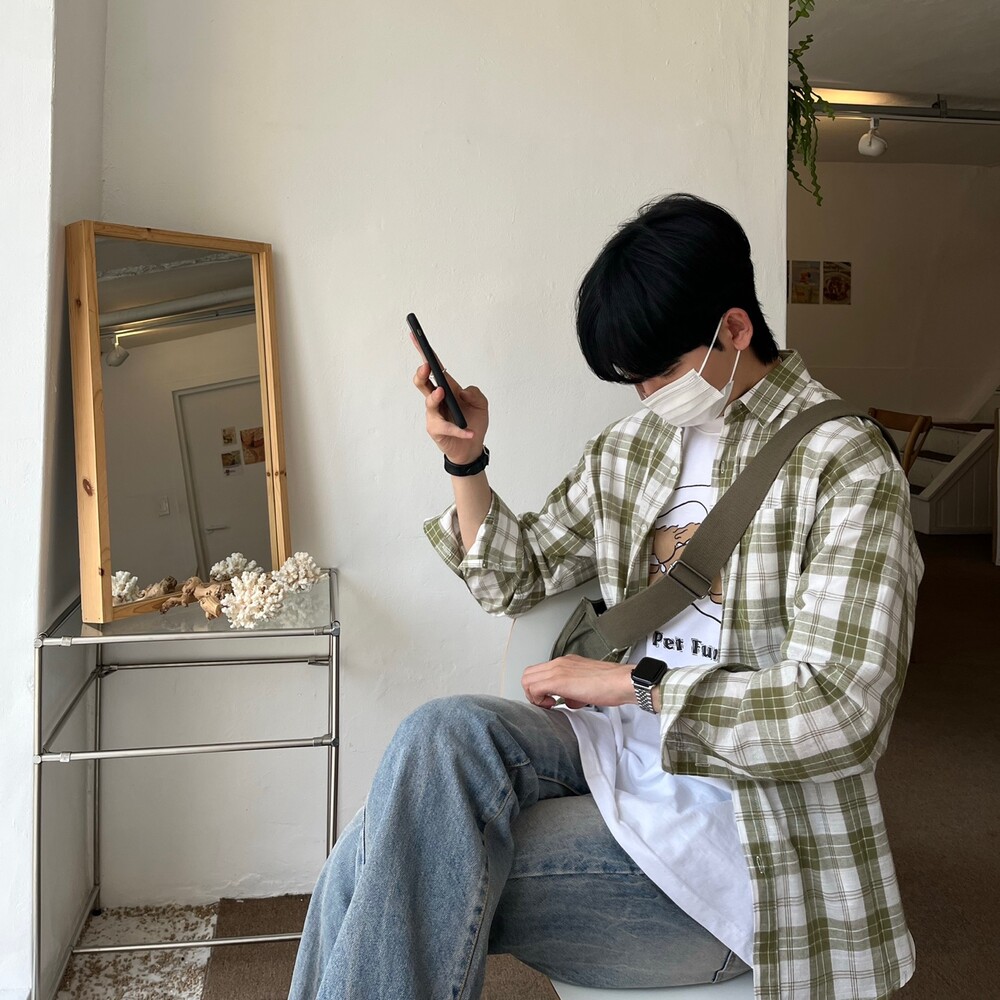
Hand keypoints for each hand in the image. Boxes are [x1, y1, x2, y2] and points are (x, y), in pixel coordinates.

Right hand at [412, 361, 488, 466]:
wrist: (473, 447)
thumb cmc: (474, 421)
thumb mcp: (481, 404)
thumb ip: (475, 394)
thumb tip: (463, 392)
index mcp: (447, 388)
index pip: (434, 367)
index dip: (424, 352)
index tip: (415, 337)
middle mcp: (437, 400)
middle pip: (422, 383)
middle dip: (421, 373)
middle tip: (425, 366)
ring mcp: (434, 415)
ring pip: (429, 403)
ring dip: (434, 397)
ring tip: (443, 393)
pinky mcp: (436, 431)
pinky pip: (445, 428)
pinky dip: (459, 430)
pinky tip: (469, 432)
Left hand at [521, 655, 635, 709]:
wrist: (622, 681)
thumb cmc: (611, 684)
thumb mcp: (587, 687)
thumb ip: (574, 693)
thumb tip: (568, 701)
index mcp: (566, 662)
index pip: (539, 672)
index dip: (538, 689)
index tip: (548, 700)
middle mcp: (559, 663)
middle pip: (528, 674)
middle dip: (531, 692)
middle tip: (545, 703)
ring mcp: (558, 669)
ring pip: (527, 679)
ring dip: (533, 696)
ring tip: (549, 704)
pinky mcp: (559, 679)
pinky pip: (534, 688)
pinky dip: (537, 700)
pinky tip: (552, 705)